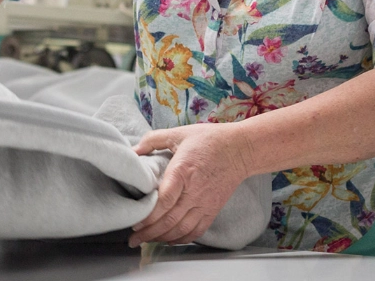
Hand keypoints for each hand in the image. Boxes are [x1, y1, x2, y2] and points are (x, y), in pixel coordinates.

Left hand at [128, 123, 252, 246]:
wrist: (240, 149)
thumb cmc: (209, 140)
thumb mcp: (179, 133)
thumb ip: (153, 139)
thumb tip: (133, 150)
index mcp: (182, 172)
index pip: (165, 201)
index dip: (149, 215)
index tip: (135, 222)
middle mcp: (194, 192)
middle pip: (170, 220)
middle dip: (149, 233)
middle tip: (133, 239)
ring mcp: (205, 203)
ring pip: (181, 229)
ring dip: (162, 238)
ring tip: (147, 241)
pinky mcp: (212, 210)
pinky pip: (196, 231)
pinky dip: (181, 239)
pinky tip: (169, 240)